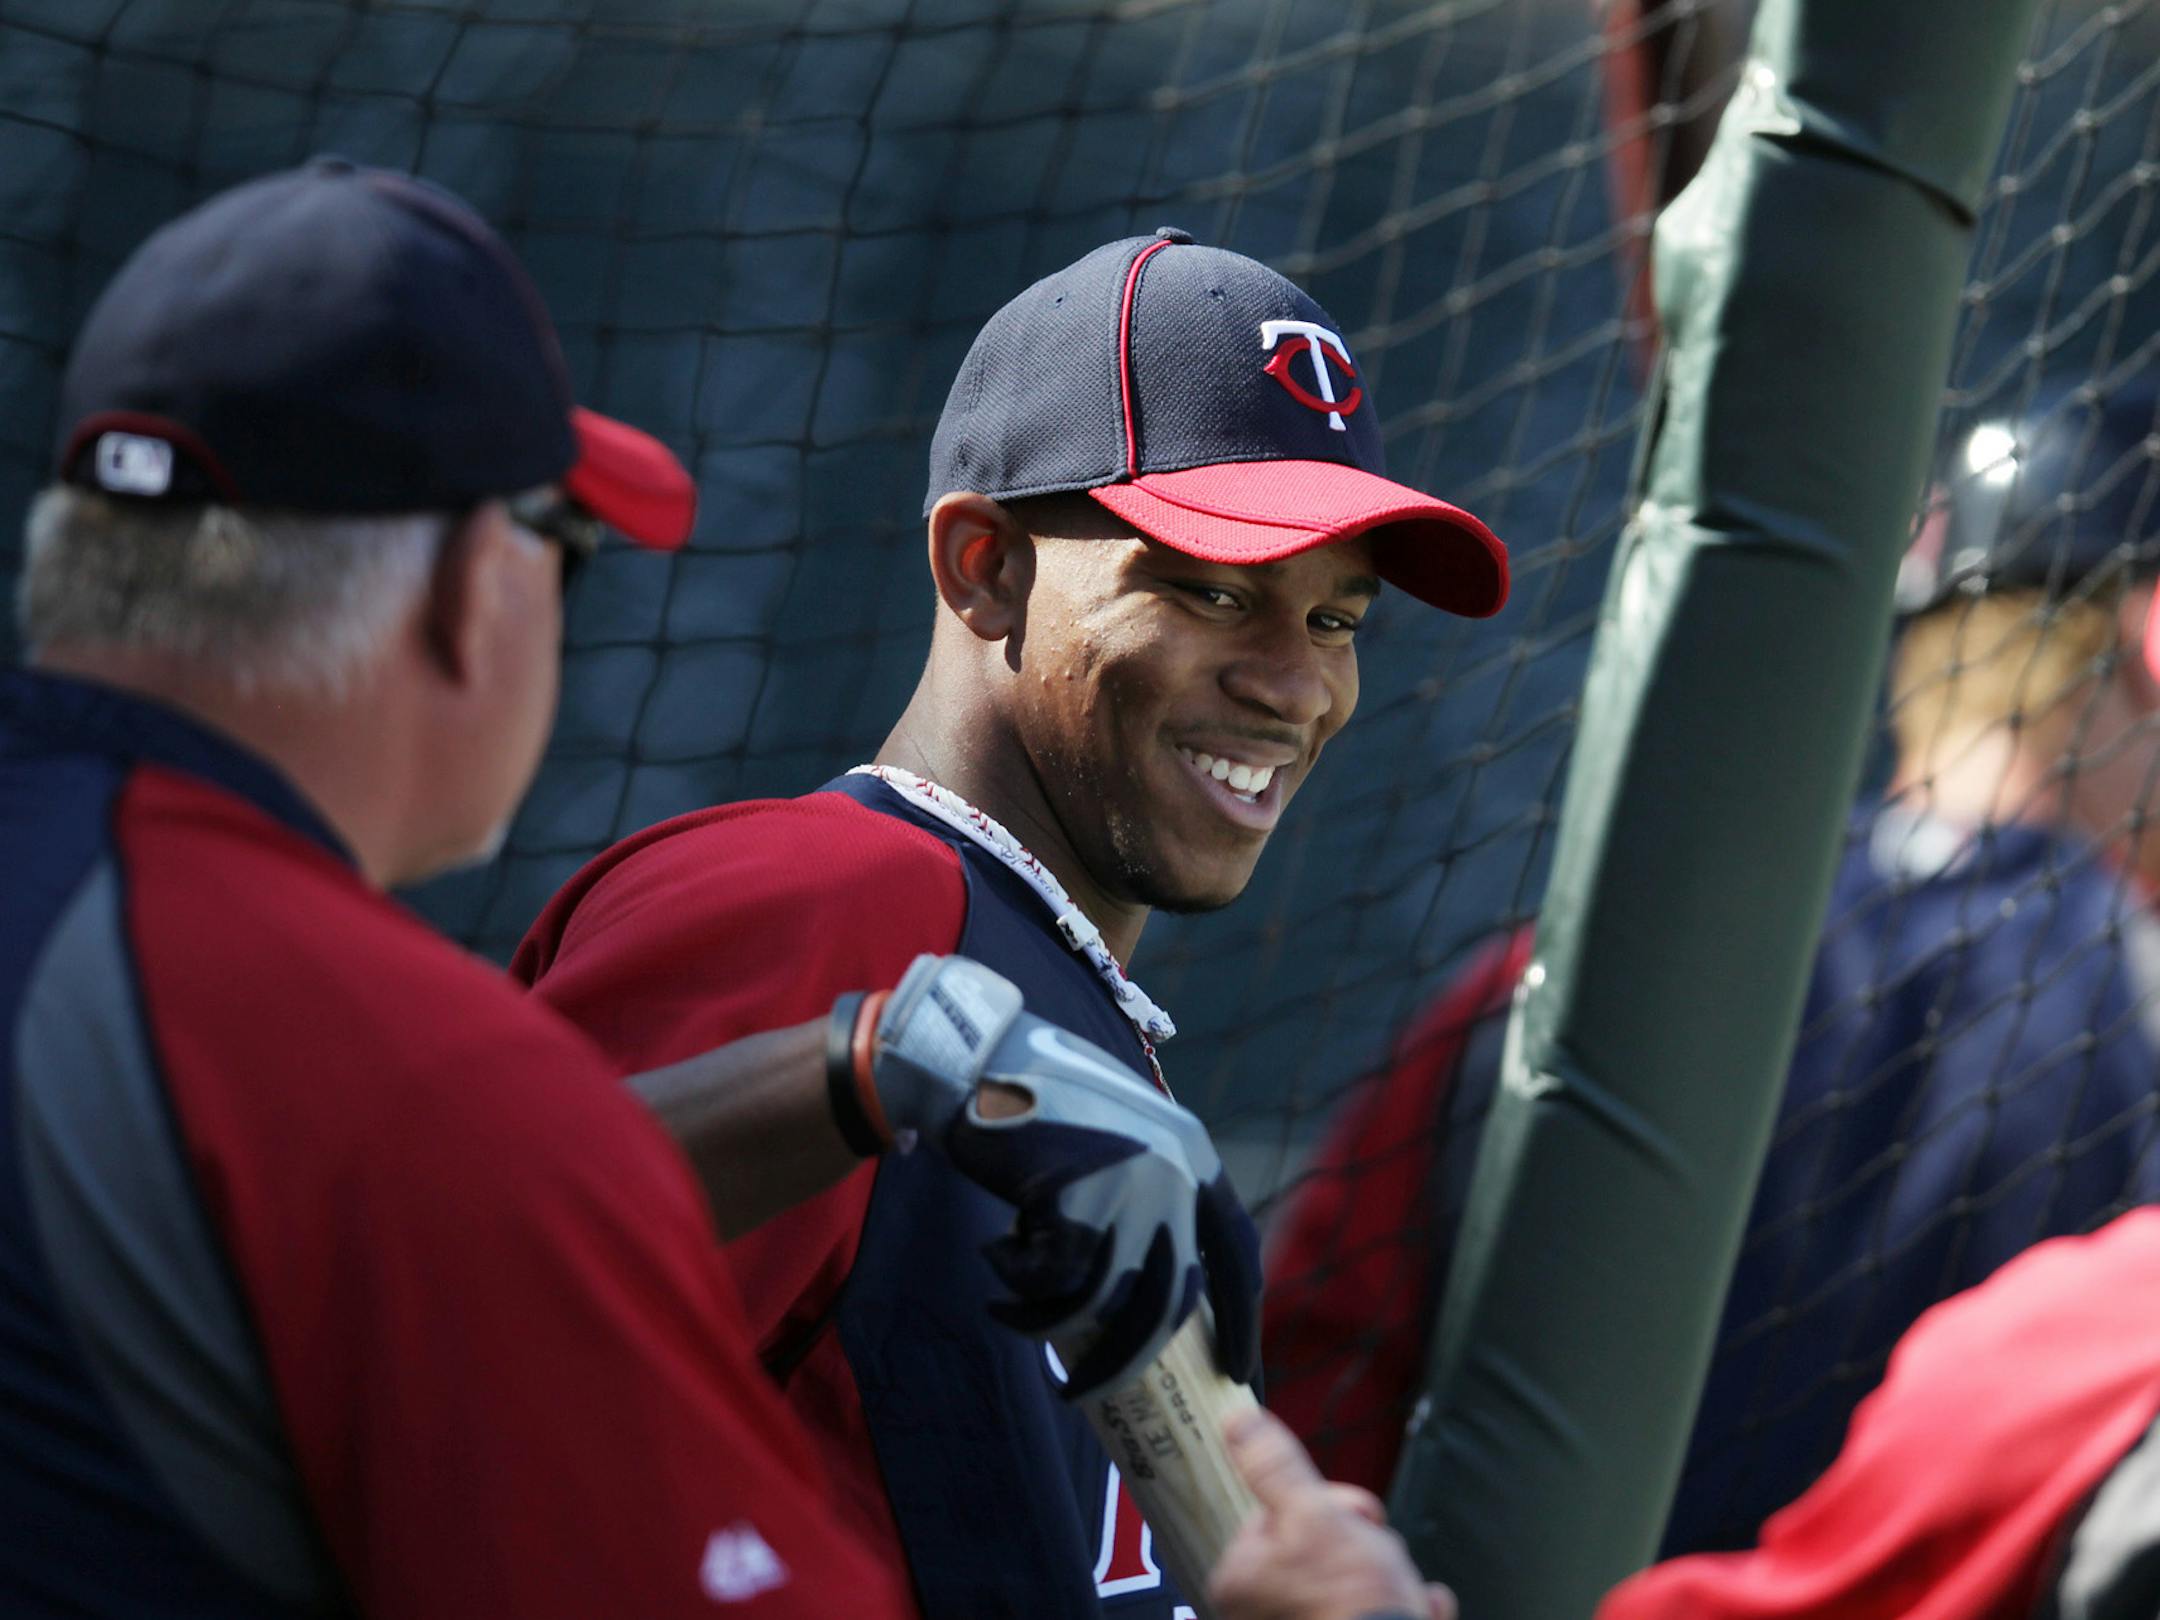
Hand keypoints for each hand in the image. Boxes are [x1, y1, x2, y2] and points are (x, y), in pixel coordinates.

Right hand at [862, 954, 1259, 1397]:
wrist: (980, 1058)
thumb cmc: (1041, 1102)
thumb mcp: (1120, 1138)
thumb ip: (1148, 1196)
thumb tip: (1150, 1298)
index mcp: (1194, 1155)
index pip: (1238, 1255)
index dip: (1243, 1323)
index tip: (1239, 1375)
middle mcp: (1173, 1175)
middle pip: (1166, 1304)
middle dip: (1124, 1362)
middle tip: (1081, 1391)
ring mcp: (1127, 1188)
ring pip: (1100, 1301)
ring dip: (1044, 1320)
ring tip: (1009, 1308)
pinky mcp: (1077, 1202)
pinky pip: (1051, 1283)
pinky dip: (1017, 1286)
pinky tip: (994, 1255)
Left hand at [1209, 1408, 1455, 1619]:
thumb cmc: (1353, 1601)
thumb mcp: (1314, 1514)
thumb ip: (1276, 1468)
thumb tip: (1238, 1422)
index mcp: (1241, 1578)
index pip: (1282, 1512)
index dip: (1326, 1507)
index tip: (1353, 1518)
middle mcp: (1260, 1610)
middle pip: (1317, 1542)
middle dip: (1360, 1543)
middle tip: (1374, 1560)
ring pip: (1351, 1575)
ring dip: (1386, 1574)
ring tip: (1397, 1591)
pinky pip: (1372, 1609)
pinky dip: (1400, 1605)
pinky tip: (1415, 1606)